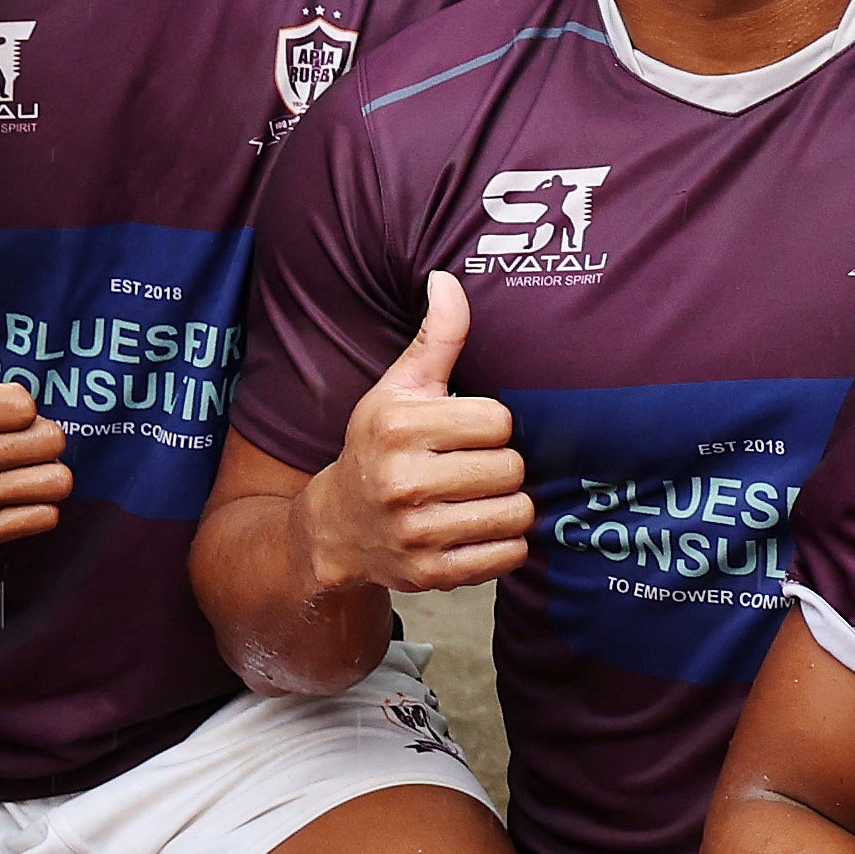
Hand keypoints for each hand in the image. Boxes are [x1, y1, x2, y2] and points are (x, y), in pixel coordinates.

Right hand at [0, 268, 72, 543]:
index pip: (27, 406)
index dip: (21, 401)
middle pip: (49, 444)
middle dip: (39, 433)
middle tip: (10, 434)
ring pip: (53, 483)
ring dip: (43, 468)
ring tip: (14, 460)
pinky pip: (45, 518)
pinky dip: (39, 503)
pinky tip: (13, 487)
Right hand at [296, 275, 526, 595]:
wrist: (337, 526)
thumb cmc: (377, 446)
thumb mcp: (397, 388)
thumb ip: (434, 338)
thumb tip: (447, 279)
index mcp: (398, 427)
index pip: (498, 421)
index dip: (491, 426)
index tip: (465, 433)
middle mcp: (403, 482)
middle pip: (511, 468)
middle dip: (502, 467)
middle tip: (474, 468)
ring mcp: (417, 533)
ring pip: (517, 514)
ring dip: (509, 507)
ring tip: (479, 498)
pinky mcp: (433, 574)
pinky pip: (509, 555)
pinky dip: (504, 544)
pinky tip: (476, 529)